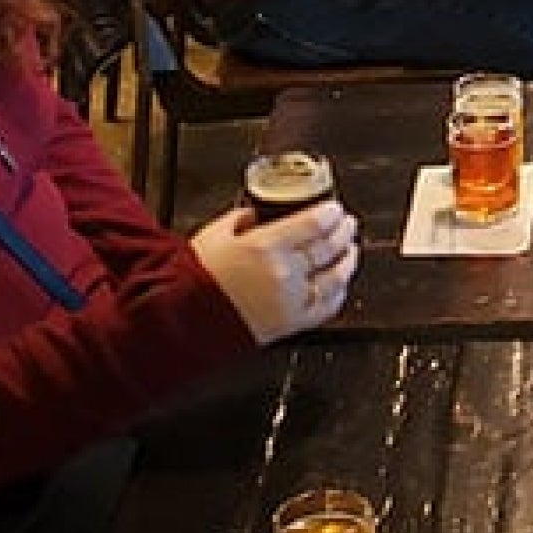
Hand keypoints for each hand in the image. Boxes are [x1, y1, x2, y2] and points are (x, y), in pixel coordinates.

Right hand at [189, 200, 359, 343]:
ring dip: (348, 260)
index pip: (314, 223)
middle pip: (329, 247)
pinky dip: (339, 292)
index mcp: (265, 246)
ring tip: (350, 249)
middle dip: (344, 231)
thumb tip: (258, 214)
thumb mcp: (215, 234)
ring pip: (336, 276)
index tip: (335, 209)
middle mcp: (284, 272)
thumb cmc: (194, 278)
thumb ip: (241, 218)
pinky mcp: (292, 324)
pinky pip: (328, 307)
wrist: (182, 320)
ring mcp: (291, 300)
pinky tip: (340, 283)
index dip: (331, 213)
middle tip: (347, 223)